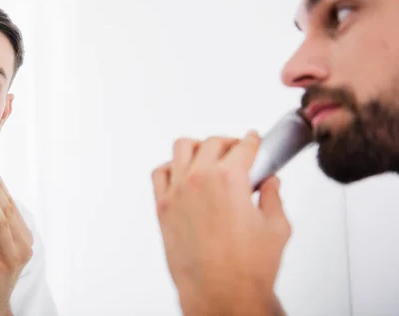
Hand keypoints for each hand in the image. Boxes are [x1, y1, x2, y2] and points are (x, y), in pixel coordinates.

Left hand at [152, 132, 290, 315]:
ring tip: (208, 156)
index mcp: (229, 179)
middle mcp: (199, 179)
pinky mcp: (162, 207)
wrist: (220, 295)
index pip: (243, 146)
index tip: (253, 141)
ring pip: (182, 148)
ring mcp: (177, 192)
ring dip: (198, 148)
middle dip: (229, 143)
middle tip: (237, 151)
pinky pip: (160, 173)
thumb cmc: (247, 269)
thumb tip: (270, 184)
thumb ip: (273, 198)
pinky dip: (171, 167)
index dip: (252, 141)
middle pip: (212, 143)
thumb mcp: (276, 228)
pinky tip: (181, 173)